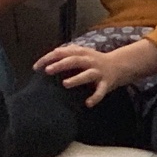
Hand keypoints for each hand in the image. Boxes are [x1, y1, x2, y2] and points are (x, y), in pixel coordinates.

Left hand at [35, 38, 156, 106]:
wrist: (120, 65)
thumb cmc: (94, 61)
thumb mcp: (80, 54)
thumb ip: (66, 55)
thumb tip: (47, 59)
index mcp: (81, 52)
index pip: (61, 52)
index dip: (48, 58)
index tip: (36, 67)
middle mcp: (89, 60)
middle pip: (73, 60)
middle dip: (60, 65)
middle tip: (47, 71)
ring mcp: (98, 72)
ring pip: (87, 75)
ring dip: (76, 79)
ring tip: (65, 84)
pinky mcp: (107, 83)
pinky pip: (101, 91)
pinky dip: (95, 97)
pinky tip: (88, 103)